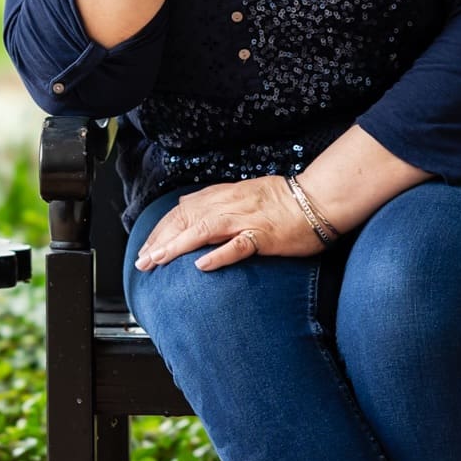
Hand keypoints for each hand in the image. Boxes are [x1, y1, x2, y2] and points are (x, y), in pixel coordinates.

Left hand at [134, 176, 319, 272]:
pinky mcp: (263, 235)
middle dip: (160, 240)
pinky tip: (201, 266)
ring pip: (203, 230)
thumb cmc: (285, 200)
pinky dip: (219, 255)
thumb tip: (191, 208)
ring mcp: (246, 220)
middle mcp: (230, 205)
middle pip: (186, 220)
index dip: (162, 230)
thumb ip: (218, 202)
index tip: (147, 248)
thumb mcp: (244, 194)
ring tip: (157, 261)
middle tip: (142, 262)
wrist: (317, 199)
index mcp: (224, 195)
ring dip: (177, 246)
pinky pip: (238, 245)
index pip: (183, 211)